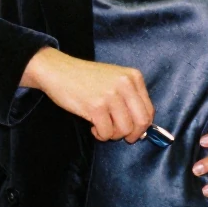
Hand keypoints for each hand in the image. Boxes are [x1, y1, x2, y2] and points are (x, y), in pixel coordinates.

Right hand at [20, 47, 154, 142]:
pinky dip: (100, 134)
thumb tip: (141, 130)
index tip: (132, 131)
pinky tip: (92, 126)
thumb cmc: (86, 78)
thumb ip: (130, 99)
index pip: (149, 110)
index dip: (142, 127)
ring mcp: (110, 95)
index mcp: (133, 76)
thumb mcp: (114, 80)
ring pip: (124, 130)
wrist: (58, 70)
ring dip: (112, 134)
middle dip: (132, 135)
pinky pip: (106, 133)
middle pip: (141, 122)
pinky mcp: (96, 106)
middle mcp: (125, 84)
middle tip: (119, 135)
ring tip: (102, 126)